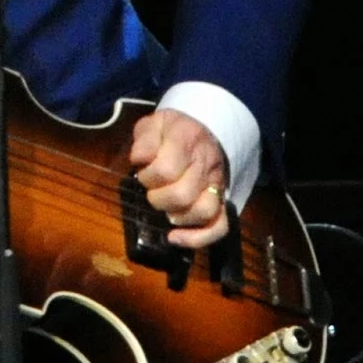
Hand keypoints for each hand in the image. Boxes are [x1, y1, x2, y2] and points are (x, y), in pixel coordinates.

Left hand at [129, 107, 229, 248]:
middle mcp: (206, 164)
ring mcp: (217, 185)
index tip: (142, 172)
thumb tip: (140, 159)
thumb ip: (144, 139)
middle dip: (158, 199)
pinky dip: (197, 238)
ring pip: (203, 212)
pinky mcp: (222, 201)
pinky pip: (219, 226)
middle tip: (152, 191)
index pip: (166, 170)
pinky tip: (175, 238)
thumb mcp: (153, 123)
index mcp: (187, 141)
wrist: (202, 129)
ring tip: (165, 209)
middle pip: (183, 195)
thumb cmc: (171, 131)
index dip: (148, 177)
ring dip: (177, 217)